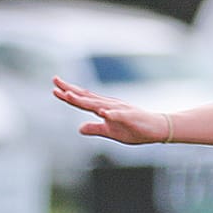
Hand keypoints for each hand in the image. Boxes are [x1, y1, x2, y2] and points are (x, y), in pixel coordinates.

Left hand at [52, 77, 171, 144]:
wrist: (157, 129)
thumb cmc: (135, 129)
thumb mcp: (110, 132)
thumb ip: (95, 128)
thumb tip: (79, 128)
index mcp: (104, 108)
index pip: (83, 100)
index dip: (69, 95)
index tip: (55, 89)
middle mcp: (110, 105)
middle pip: (87, 97)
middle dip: (71, 90)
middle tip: (55, 81)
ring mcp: (120, 110)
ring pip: (99, 104)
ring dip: (84, 100)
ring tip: (70, 95)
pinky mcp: (131, 117)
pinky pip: (119, 115)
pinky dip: (110, 113)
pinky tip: (103, 112)